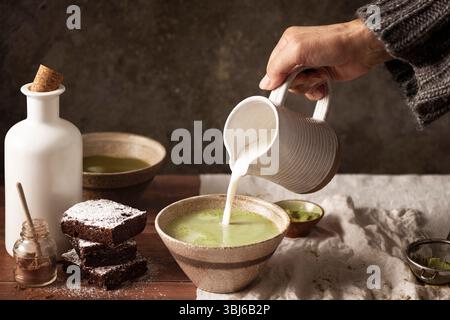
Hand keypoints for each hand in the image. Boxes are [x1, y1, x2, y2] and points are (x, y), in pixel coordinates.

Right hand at [259, 19, 391, 99]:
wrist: (360, 49)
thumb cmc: (333, 43)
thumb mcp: (298, 50)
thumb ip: (278, 66)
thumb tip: (266, 83)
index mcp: (288, 43)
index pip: (272, 68)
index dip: (279, 78)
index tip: (287, 81)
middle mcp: (297, 55)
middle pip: (285, 80)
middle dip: (298, 82)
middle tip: (309, 74)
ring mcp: (309, 66)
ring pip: (298, 88)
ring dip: (309, 86)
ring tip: (320, 76)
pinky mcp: (320, 76)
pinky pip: (310, 92)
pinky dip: (317, 91)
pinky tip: (324, 83)